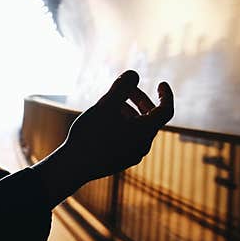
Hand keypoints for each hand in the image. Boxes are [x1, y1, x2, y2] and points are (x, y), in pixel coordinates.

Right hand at [33, 71, 173, 207]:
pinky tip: (104, 121)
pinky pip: (130, 138)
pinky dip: (124, 124)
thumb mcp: (105, 105)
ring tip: (110, 104)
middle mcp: (143, 146)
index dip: (166, 95)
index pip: (166, 110)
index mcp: (144, 132)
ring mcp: (132, 155)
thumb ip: (121, 87)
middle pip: (150, 118)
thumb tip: (134, 74)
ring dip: (129, 111)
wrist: (73, 166)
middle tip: (124, 89)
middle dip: (140, 100)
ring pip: (138, 128)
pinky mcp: (121, 161)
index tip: (160, 83)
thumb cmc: (91, 134)